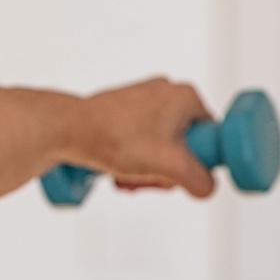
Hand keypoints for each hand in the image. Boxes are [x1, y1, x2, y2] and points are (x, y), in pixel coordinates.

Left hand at [69, 77, 215, 197]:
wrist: (69, 129)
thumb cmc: (115, 138)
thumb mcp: (172, 167)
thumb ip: (201, 181)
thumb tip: (205, 186)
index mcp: (186, 96)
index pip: (210, 137)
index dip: (196, 162)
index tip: (176, 171)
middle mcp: (166, 92)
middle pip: (184, 145)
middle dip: (167, 169)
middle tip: (150, 176)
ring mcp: (143, 99)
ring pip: (160, 147)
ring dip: (148, 168)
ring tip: (129, 174)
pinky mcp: (124, 110)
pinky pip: (141, 141)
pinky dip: (133, 158)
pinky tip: (119, 168)